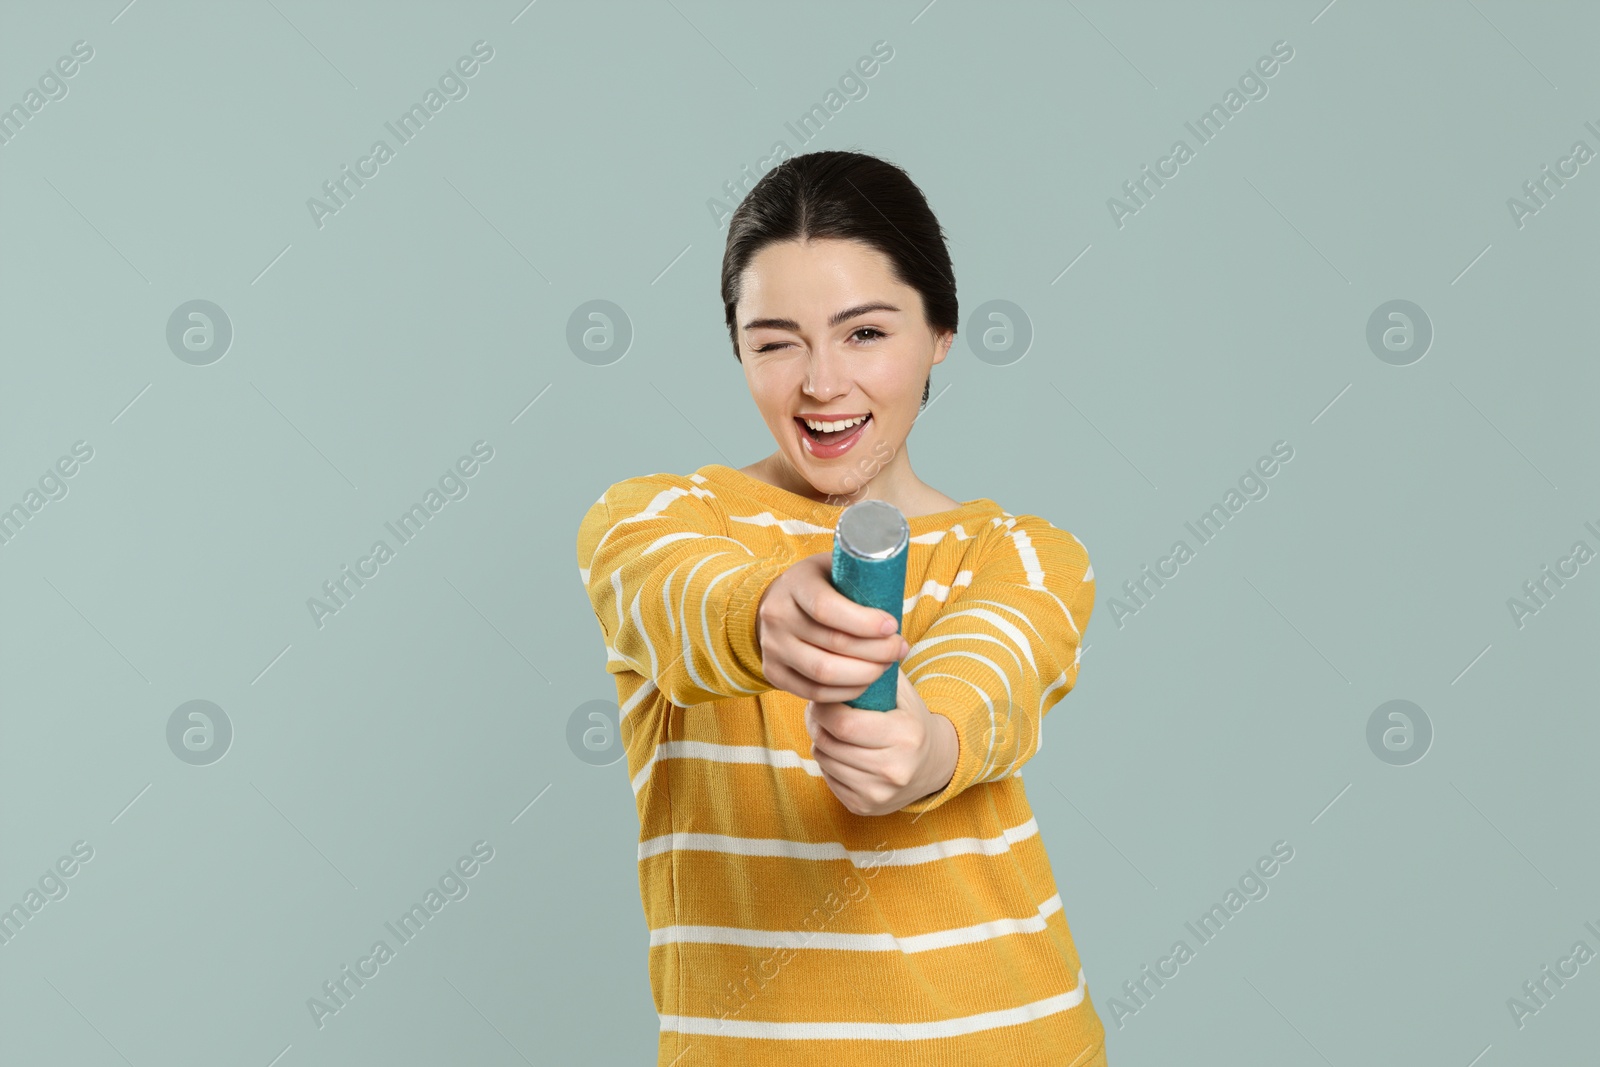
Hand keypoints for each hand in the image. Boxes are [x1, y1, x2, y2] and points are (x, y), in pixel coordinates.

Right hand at [756, 551, 910, 703]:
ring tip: (886, 665)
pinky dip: (846, 691)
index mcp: (795, 583)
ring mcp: (771, 647)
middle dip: (876, 650)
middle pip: (832, 643)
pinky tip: (865, 682)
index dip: (864, 622)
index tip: (892, 626)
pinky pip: (814, 692)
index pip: (826, 608)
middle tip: (899, 649)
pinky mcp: (773, 673)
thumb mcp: (837, 568)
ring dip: (865, 674)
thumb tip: (896, 601)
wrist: (781, 603)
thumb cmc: (823, 584)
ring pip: (824, 673)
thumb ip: (862, 577)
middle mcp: (776, 614)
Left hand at [804, 669, 958, 816]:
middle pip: (829, 743)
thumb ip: (877, 670)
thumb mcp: (903, 692)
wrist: (933, 766)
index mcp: (905, 736)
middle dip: (817, 723)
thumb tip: (848, 644)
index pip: (844, 724)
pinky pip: (828, 779)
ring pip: (824, 760)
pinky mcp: (865, 807)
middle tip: (819, 710)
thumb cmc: (910, 720)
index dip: (823, 708)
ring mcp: (879, 793)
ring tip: (831, 729)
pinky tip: (842, 751)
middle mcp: (894, 769)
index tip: (822, 696)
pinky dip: (829, 763)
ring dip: (821, 741)